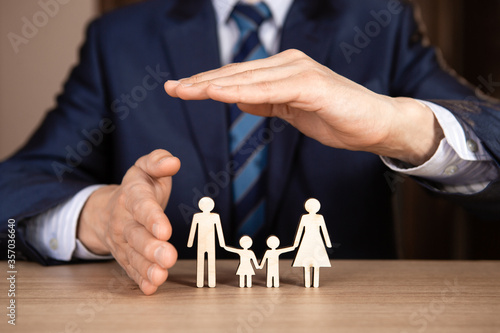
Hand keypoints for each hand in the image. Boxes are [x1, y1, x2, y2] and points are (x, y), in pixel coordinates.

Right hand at [77, 149, 180, 294]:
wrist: (106, 210)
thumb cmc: (137, 188)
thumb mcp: (144, 168)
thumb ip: (158, 162)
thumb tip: (173, 161)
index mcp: (131, 196)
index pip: (142, 206)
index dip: (153, 218)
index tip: (165, 229)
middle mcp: (124, 221)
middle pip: (137, 236)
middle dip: (152, 248)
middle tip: (168, 257)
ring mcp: (123, 242)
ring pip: (134, 256)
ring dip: (147, 268)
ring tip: (161, 276)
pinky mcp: (125, 257)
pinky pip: (131, 270)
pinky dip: (140, 280)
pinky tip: (151, 288)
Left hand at [165, 49, 442, 164]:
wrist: (376, 124)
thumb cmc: (337, 117)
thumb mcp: (293, 111)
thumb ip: (268, 102)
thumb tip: (239, 98)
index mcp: (283, 70)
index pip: (238, 76)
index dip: (208, 82)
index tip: (181, 89)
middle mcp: (289, 64)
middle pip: (237, 73)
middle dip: (201, 82)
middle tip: (170, 88)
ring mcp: (300, 72)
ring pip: (248, 78)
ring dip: (214, 85)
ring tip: (185, 91)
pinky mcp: (311, 86)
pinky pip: (270, 90)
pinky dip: (243, 91)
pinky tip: (219, 94)